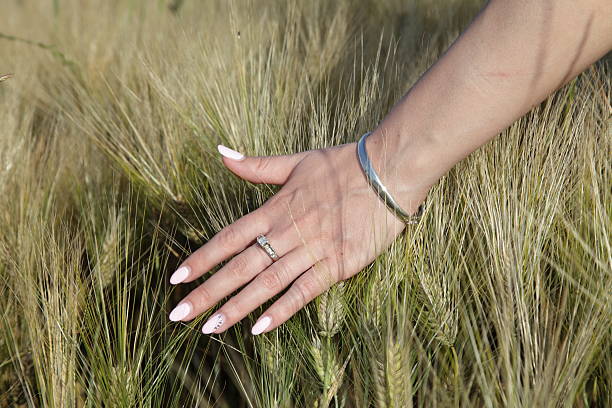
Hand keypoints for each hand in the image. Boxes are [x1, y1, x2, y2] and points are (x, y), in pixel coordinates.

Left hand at [167, 139, 428, 334]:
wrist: (388, 170)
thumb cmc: (343, 164)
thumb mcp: (295, 161)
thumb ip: (255, 165)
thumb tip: (220, 152)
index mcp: (275, 209)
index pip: (229, 238)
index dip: (202, 258)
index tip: (176, 277)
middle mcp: (287, 232)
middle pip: (240, 266)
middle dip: (208, 291)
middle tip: (179, 315)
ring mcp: (312, 249)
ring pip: (267, 283)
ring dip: (238, 306)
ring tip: (211, 327)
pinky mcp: (338, 263)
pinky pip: (305, 290)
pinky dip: (283, 308)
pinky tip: (260, 327)